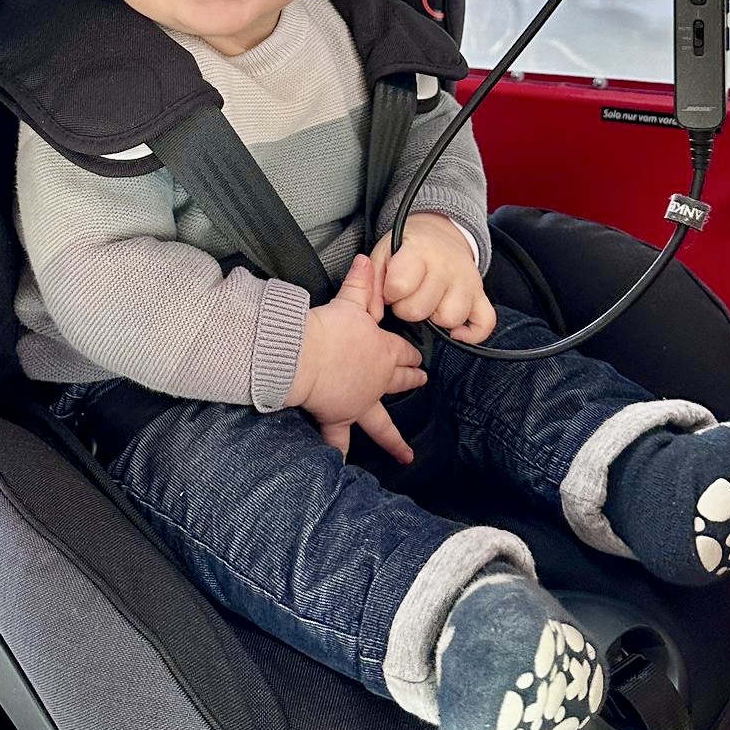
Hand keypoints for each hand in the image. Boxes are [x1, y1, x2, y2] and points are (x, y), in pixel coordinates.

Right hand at [286, 254, 424, 463]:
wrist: (306, 356)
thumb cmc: (330, 329)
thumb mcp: (351, 301)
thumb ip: (362, 282)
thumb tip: (368, 259)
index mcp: (383, 351)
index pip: (403, 352)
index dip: (411, 353)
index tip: (418, 357)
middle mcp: (377, 381)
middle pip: (399, 381)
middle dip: (411, 381)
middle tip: (423, 383)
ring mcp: (359, 402)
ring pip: (381, 423)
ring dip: (393, 439)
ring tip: (407, 455)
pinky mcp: (337, 416)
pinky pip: (339, 438)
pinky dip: (340, 452)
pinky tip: (342, 469)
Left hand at [371, 213, 496, 344]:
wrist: (439, 236)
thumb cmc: (406, 250)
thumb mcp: (382, 255)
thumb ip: (371, 282)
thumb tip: (374, 314)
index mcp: (419, 252)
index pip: (400, 285)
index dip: (390, 293)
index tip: (391, 288)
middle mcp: (446, 267)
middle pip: (420, 310)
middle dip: (407, 309)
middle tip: (408, 296)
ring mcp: (467, 283)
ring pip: (449, 319)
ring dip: (434, 318)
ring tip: (428, 304)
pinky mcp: (481, 296)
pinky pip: (484, 324)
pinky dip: (471, 333)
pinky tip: (455, 330)